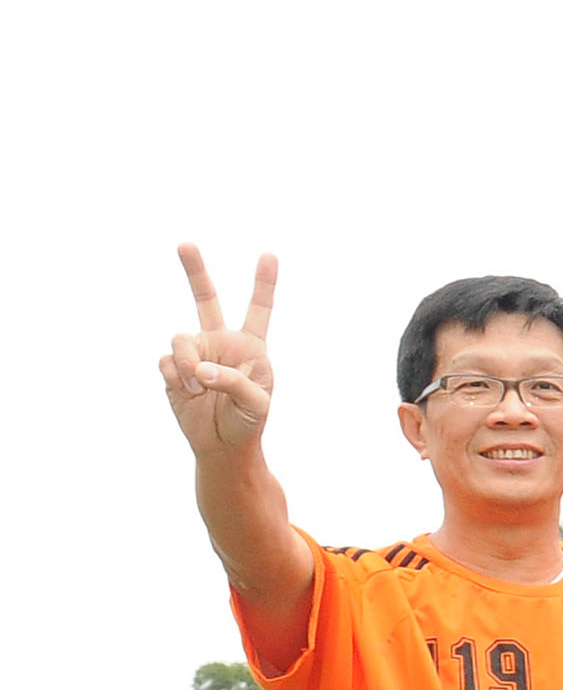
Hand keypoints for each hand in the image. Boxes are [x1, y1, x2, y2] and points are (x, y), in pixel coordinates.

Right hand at [160, 244, 275, 453]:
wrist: (222, 445)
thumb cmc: (249, 422)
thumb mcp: (256, 404)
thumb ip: (232, 381)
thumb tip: (199, 368)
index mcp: (250, 347)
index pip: (259, 310)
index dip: (264, 283)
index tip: (269, 255)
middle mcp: (221, 342)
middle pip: (205, 299)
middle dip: (195, 271)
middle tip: (185, 244)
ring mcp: (195, 352)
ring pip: (180, 339)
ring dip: (188, 365)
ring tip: (200, 388)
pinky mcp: (173, 367)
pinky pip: (166, 362)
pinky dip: (177, 379)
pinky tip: (188, 393)